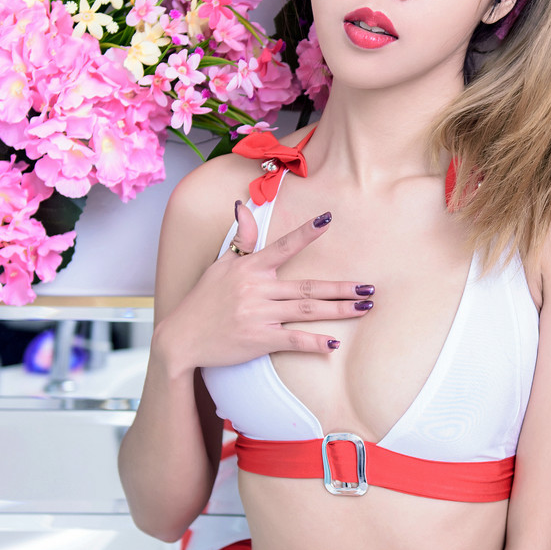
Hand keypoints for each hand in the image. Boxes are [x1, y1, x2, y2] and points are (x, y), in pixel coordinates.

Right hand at [156, 200, 373, 371]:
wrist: (181, 337)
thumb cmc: (203, 300)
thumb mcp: (220, 265)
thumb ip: (241, 239)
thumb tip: (243, 206)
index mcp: (250, 268)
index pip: (283, 246)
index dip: (306, 233)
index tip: (328, 220)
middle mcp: (257, 289)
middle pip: (308, 286)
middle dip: (342, 287)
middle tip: (369, 287)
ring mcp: (259, 315)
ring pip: (307, 310)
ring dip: (339, 310)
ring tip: (364, 307)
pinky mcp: (259, 339)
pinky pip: (293, 340)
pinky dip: (314, 343)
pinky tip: (334, 343)